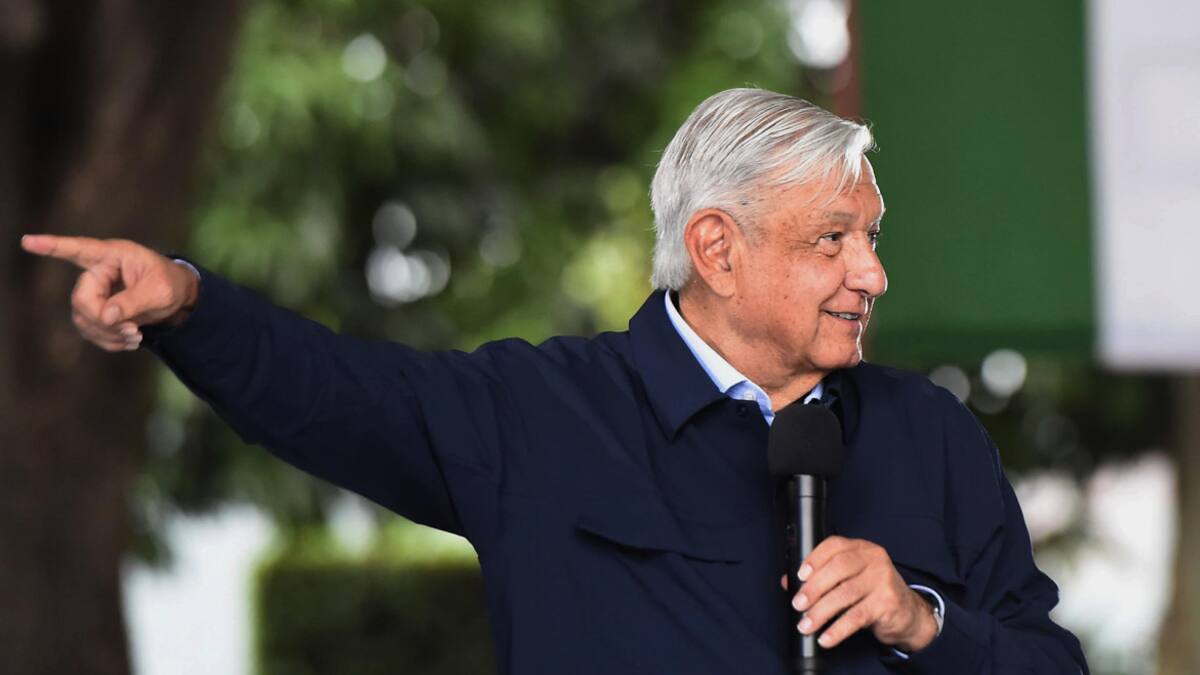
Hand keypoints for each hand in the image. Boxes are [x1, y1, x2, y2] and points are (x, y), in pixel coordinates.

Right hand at [20, 234, 199, 351]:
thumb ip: (133, 301)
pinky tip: (129, 342)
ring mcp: (95, 292)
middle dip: (104, 321)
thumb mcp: (159, 290)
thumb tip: (107, 316)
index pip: (78, 249)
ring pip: (83, 319)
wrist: (178, 297)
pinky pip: (91, 330)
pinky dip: (109, 341)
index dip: (52, 246)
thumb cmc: (170, 283)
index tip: (28, 241)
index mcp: (112, 255)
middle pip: (81, 299)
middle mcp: (98, 271)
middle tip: (133, 330)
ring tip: (136, 337)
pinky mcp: (97, 310)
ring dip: (108, 334)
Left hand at [781, 536, 937, 652]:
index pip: (835, 545)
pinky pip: (856, 617)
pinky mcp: (887, 603)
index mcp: (862, 548)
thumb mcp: (850, 578)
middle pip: (839, 568)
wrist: (907, 612)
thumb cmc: (873, 592)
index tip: (800, 576)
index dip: (815, 559)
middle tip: (799, 604)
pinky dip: (837, 630)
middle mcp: (874, 560)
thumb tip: (790, 583)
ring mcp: (883, 580)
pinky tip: (826, 637)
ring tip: (806, 624)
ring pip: (845, 594)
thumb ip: (822, 577)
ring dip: (821, 612)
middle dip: (814, 588)